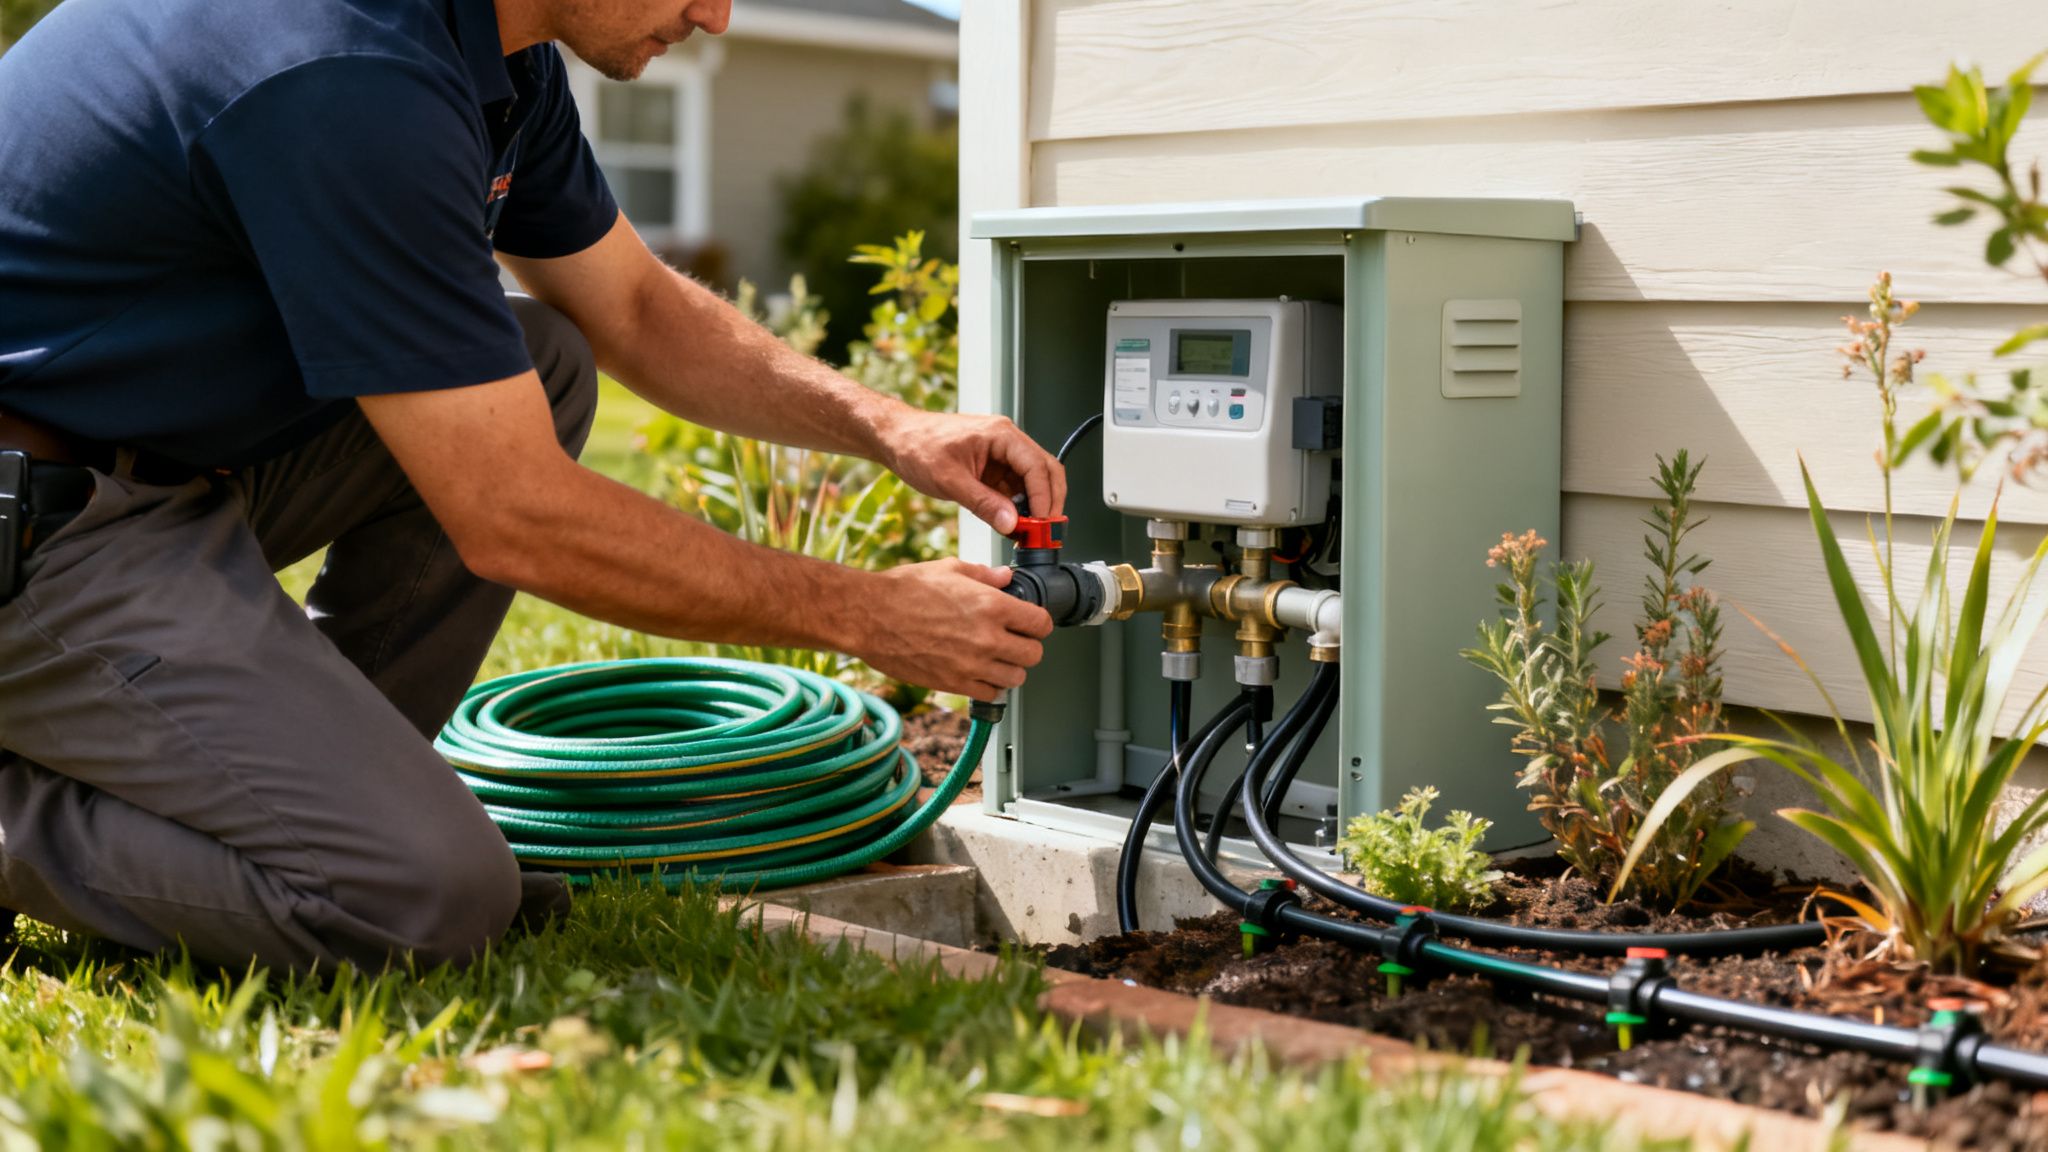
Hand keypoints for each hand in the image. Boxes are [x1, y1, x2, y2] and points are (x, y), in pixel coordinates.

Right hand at [854, 559, 1053, 700]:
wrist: (868, 616)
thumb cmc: (903, 589)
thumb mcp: (949, 569)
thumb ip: (984, 575)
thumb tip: (1006, 577)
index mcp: (991, 605)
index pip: (1040, 623)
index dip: (1037, 623)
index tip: (1028, 622)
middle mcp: (988, 638)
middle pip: (1034, 654)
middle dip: (1026, 646)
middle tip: (1013, 640)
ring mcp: (972, 664)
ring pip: (1016, 678)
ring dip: (1009, 667)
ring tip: (994, 657)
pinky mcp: (954, 684)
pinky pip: (990, 693)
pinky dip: (988, 684)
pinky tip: (978, 671)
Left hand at [880, 409, 1065, 534]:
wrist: (896, 439)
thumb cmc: (916, 446)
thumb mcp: (949, 480)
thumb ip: (983, 503)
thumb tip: (1011, 524)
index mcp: (1000, 434)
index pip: (1037, 466)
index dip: (1044, 498)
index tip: (1042, 525)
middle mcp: (1006, 441)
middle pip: (1046, 471)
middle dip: (1049, 502)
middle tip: (1044, 532)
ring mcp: (1001, 455)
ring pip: (1033, 482)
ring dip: (1033, 508)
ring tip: (1026, 534)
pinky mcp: (993, 468)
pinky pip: (1014, 488)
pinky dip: (1017, 508)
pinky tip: (1011, 525)